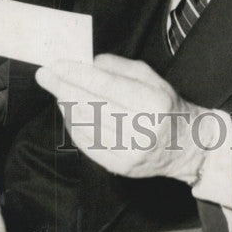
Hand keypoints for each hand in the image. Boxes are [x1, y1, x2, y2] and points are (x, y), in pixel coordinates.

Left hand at [36, 54, 205, 182]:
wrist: (187, 146)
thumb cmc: (166, 106)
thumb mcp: (151, 78)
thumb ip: (119, 67)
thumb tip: (88, 63)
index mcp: (152, 103)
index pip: (106, 85)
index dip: (77, 74)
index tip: (56, 64)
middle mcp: (141, 130)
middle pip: (90, 106)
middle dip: (62, 88)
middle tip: (44, 75)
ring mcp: (129, 153)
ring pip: (85, 126)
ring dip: (66, 106)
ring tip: (59, 91)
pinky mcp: (120, 168)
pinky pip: (86, 144)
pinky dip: (73, 126)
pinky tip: (70, 113)